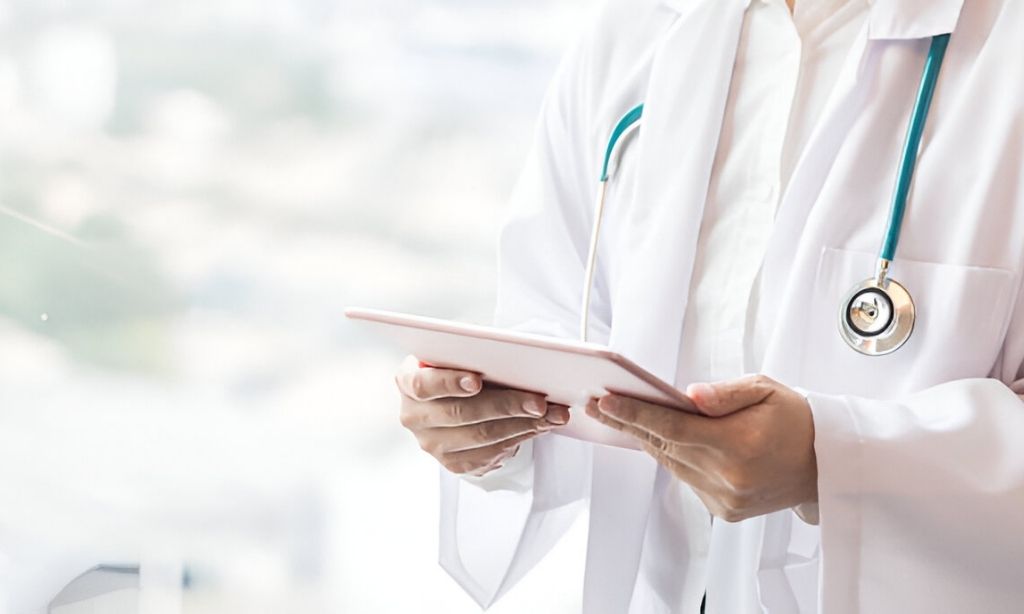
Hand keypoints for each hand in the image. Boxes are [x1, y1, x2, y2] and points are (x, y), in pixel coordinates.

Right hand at [396, 356, 569, 475]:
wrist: (455, 398)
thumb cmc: (459, 368)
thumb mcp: (457, 354)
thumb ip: (471, 351)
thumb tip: (510, 354)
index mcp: (408, 381)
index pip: (423, 384)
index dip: (449, 383)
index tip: (477, 380)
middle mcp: (414, 416)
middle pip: (460, 414)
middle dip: (506, 406)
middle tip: (538, 401)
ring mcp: (431, 443)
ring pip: (481, 437)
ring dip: (522, 425)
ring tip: (552, 414)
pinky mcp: (453, 462)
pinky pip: (490, 455)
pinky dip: (520, 438)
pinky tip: (540, 426)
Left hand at [586, 375, 815, 521]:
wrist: (826, 463)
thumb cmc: (796, 420)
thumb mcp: (765, 390)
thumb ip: (724, 394)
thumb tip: (688, 396)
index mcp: (738, 444)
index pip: (673, 427)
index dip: (635, 414)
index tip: (606, 402)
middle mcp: (729, 477)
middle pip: (665, 446)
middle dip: (629, 424)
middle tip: (599, 405)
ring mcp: (726, 498)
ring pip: (672, 464)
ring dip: (648, 440)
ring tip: (621, 416)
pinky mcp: (725, 510)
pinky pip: (687, 479)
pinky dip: (675, 458)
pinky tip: (663, 439)